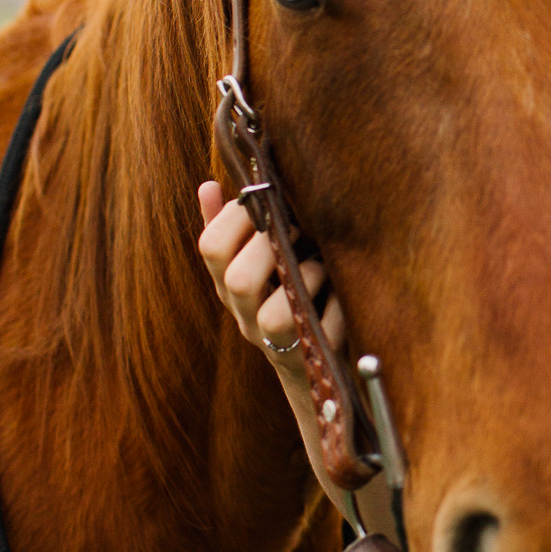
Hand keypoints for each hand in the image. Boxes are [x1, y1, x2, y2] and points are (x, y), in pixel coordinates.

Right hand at [196, 182, 344, 386]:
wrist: (314, 366)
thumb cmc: (287, 295)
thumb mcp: (257, 261)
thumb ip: (230, 226)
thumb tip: (209, 185)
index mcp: (228, 285)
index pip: (212, 247)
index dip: (238, 217)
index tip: (265, 203)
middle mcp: (245, 315)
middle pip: (238, 280)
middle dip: (272, 248)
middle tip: (298, 233)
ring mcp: (274, 343)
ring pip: (274, 316)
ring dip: (305, 279)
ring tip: (321, 266)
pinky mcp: (309, 361)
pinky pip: (321, 336)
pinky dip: (335, 312)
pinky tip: (341, 296)